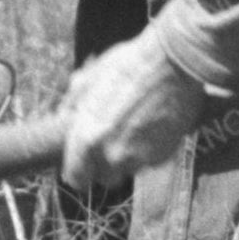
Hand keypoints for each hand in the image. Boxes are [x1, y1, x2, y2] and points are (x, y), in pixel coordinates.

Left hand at [56, 35, 221, 200]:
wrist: (174, 61)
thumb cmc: (128, 64)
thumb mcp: (90, 76)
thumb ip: (73, 101)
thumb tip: (64, 113)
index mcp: (87, 138)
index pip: (75, 178)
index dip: (78, 172)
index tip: (83, 165)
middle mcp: (112, 155)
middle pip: (104, 178)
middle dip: (106, 164)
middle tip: (111, 140)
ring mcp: (140, 158)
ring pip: (129, 170)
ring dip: (129, 157)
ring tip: (135, 128)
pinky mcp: (164, 155)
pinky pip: (151, 161)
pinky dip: (151, 150)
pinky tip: (154, 125)